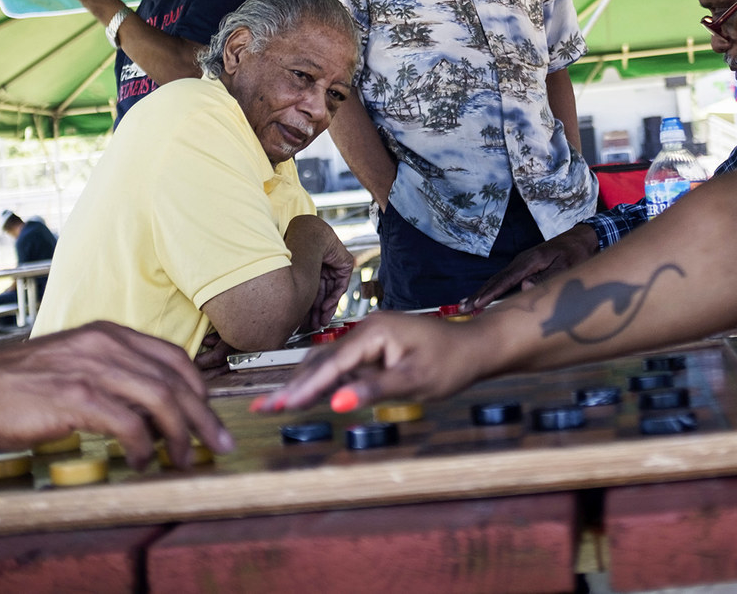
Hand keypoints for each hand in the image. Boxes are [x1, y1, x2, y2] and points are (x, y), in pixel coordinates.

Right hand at [0, 321, 232, 468]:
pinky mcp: (75, 397)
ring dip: (180, 435)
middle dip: (203, 416)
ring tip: (182, 459)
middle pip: (176, 379)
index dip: (199, 388)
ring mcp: (91, 368)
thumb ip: (110, 374)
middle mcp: (106, 344)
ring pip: (161, 399)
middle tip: (217, 444)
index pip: (173, 356)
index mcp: (109, 333)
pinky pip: (127, 423)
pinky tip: (141, 461)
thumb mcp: (73, 362)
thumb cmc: (17, 382)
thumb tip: (147, 408)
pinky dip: (143, 445)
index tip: (208, 415)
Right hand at [253, 312, 493, 414]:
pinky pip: (341, 366)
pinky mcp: (373, 349)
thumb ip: (372, 390)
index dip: (305, 387)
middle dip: (292, 386)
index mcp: (373, 332)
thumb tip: (335, 403)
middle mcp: (365, 329)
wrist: (475, 347)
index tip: (280, 405)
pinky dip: (320, 382)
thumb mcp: (414, 381)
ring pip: (328, 363)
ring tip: (272, 404)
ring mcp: (368, 338)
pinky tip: (303, 395)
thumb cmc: (451, 363)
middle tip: (261, 407)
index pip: (331, 363)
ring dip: (302, 384)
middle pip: (322, 361)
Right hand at [308, 234, 355, 332]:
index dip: (310, 307)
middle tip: (315, 324)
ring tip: (321, 320)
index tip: (307, 321)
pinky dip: (334, 297)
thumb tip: (288, 313)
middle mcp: (323, 266)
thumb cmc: (299, 253)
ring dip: (327, 308)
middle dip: (318, 311)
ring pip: (332, 291)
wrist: (310, 237)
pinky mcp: (345, 264)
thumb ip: (299, 293)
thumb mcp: (300, 278)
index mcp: (311, 266)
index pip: (312, 290)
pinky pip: (341, 285)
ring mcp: (334, 265)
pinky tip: (326, 307)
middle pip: (322, 293)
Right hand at [461, 226, 597, 310]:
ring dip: (482, 292)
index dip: (490, 293)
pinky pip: (504, 279)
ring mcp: (521, 263)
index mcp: (530, 261)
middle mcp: (521, 261)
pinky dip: (491, 288)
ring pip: (498, 279)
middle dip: (479, 294)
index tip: (477, 304)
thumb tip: (524, 288)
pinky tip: (484, 297)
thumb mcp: (566, 266)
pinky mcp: (523, 266)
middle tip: (463, 308)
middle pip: (496, 279)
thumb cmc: (575, 254)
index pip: (506, 280)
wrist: (580, 238)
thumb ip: (546, 277)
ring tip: (466, 305)